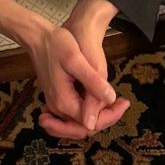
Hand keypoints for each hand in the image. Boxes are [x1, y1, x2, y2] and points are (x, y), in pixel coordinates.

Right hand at [41, 0, 129, 138]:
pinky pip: (73, 115)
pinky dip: (88, 112)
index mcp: (64, 101)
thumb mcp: (76, 60)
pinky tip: (100, 101)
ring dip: (99, 117)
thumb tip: (109, 101)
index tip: (125, 102)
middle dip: (107, 118)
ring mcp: (55, 104)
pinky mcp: (57, 98)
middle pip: (85, 127)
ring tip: (116, 103)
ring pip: (80, 122)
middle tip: (123, 103)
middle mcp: (58, 107)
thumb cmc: (57, 44)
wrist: (38, 37)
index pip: (91, 123)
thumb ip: (92, 83)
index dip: (111, 115)